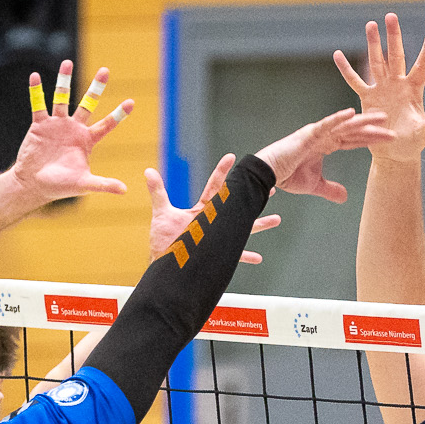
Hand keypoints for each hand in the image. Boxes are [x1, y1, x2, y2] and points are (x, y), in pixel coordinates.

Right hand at [8, 61, 133, 200]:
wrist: (34, 185)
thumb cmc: (60, 186)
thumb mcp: (84, 184)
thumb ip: (103, 184)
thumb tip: (125, 190)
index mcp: (87, 140)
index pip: (106, 124)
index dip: (118, 114)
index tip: (131, 102)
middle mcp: (74, 128)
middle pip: (88, 103)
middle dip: (96, 88)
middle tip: (106, 70)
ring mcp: (57, 124)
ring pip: (62, 98)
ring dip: (64, 80)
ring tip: (67, 62)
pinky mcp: (40, 124)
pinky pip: (38, 105)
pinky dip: (37, 91)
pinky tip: (35, 77)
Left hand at [145, 155, 281, 263]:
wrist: (164, 266)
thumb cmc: (163, 241)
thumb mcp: (161, 213)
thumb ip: (158, 191)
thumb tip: (147, 170)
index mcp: (203, 211)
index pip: (215, 188)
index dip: (223, 172)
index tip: (231, 157)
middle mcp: (214, 224)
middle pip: (237, 207)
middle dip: (252, 196)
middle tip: (269, 186)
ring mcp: (217, 239)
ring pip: (243, 229)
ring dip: (260, 224)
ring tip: (277, 219)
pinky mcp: (216, 255)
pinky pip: (235, 255)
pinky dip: (246, 256)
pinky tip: (259, 258)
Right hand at [253, 108, 393, 202]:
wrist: (268, 173)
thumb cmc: (287, 175)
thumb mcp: (315, 185)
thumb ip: (330, 189)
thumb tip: (345, 197)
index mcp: (327, 144)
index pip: (354, 140)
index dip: (371, 139)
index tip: (389, 139)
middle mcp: (325, 135)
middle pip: (354, 131)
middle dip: (373, 129)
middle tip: (393, 127)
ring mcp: (317, 132)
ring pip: (345, 125)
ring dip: (363, 121)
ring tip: (381, 117)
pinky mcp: (308, 134)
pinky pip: (326, 125)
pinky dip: (338, 119)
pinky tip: (351, 113)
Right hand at [333, 12, 424, 163]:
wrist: (394, 154)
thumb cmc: (412, 144)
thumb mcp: (423, 133)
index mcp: (413, 90)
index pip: (422, 65)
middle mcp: (398, 84)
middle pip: (396, 55)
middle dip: (393, 36)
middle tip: (391, 16)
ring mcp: (382, 89)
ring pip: (377, 62)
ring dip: (373, 44)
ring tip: (371, 24)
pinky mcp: (367, 98)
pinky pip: (355, 81)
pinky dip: (346, 69)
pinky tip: (337, 55)